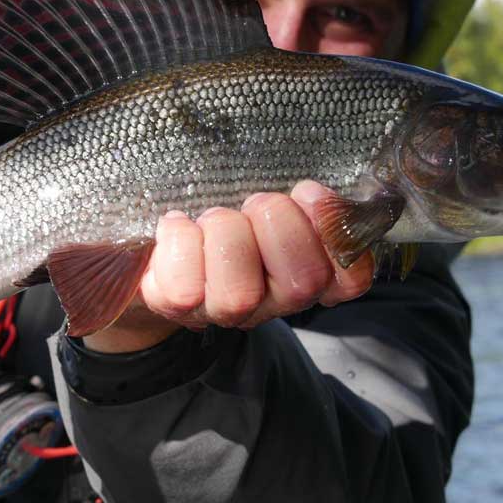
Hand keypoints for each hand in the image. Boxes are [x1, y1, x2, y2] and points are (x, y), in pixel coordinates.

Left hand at [82, 182, 374, 352]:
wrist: (152, 236)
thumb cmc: (221, 209)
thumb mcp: (265, 196)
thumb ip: (299, 197)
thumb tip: (318, 191)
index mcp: (305, 270)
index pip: (350, 280)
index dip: (336, 233)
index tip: (308, 192)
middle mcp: (272, 301)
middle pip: (302, 281)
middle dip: (277, 222)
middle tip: (253, 203)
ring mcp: (225, 311)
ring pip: (239, 291)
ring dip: (225, 234)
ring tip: (210, 219)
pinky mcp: (179, 308)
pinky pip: (184, 287)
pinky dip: (179, 241)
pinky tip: (176, 227)